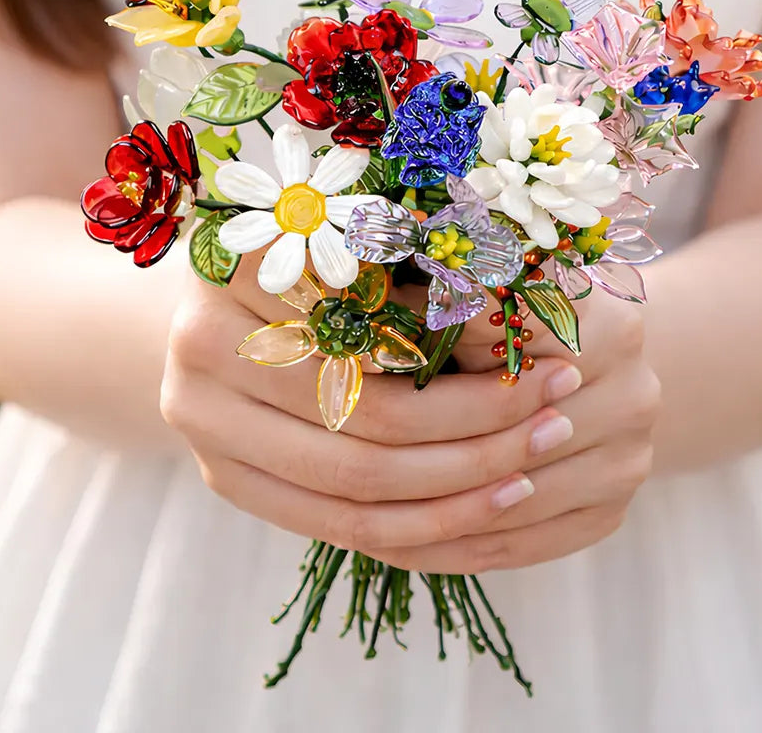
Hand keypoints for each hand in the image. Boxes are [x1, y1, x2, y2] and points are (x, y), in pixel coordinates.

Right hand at [159, 255, 589, 552]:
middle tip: (560, 413)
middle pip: (368, 414)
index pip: (377, 326)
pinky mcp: (223, 476)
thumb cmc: (320, 257)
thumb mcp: (371, 238)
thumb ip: (427, 267)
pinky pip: (336, 522)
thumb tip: (523, 301)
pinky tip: (489, 500)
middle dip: (482, 425)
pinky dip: (422, 522)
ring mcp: (201, 420)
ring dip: (464, 481)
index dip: (470, 349)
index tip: (552, 356)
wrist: (226, 307)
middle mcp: (201, 340)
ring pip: (357, 481)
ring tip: (538, 461)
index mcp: (239, 260)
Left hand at [356, 287, 660, 572]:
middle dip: (405, 447)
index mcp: (603, 322)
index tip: (342, 365)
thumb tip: (354, 301)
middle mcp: (632, 394)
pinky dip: (445, 545)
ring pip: (498, 503)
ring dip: (415, 509)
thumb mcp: (493, 286)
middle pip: (497, 442)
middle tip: (323, 450)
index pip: (496, 350)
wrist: (607, 364)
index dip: (418, 358)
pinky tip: (386, 538)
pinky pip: (513, 546)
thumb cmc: (533, 312)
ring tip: (338, 501)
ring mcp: (627, 463)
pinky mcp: (610, 513)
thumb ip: (441, 295)